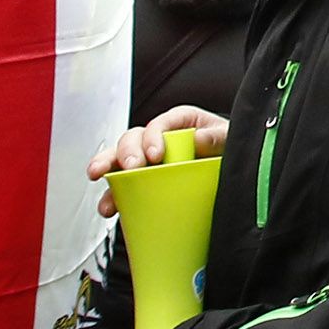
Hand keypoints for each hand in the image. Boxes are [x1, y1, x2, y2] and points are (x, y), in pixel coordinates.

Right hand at [88, 107, 228, 215]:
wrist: (227, 165)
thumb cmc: (223, 145)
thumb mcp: (226, 136)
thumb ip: (215, 136)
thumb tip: (198, 140)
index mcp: (177, 122)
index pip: (159, 124)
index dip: (153, 137)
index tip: (156, 155)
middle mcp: (156, 138)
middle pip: (132, 138)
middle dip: (127, 152)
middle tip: (132, 167)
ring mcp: (145, 160)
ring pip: (117, 159)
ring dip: (107, 169)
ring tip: (100, 179)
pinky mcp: (141, 181)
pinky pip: (120, 186)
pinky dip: (112, 196)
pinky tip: (110, 207)